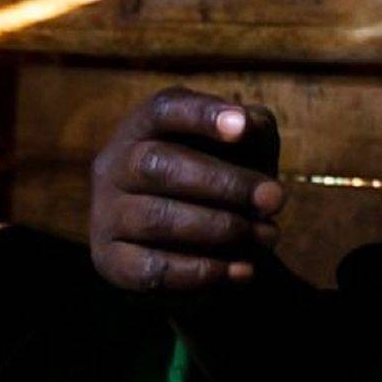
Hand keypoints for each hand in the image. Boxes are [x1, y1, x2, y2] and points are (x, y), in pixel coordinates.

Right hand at [88, 89, 285, 294]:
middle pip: (156, 165)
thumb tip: (250, 126)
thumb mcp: (244, 148)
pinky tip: (243, 269)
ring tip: (267, 235)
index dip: (200, 115)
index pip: (163, 110)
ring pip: (156, 218)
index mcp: (144, 127)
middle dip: (223, 183)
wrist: (202, 244)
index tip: (242, 126)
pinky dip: (202, 271)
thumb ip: (253, 130)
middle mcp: (114, 165)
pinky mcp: (111, 261)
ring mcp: (106, 214)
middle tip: (275, 198)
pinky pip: (152, 270)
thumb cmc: (225, 181)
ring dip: (220, 228)